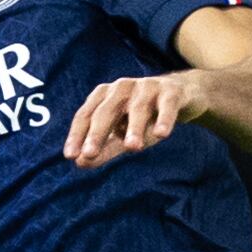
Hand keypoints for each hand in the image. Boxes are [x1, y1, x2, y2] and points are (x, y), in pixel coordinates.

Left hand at [62, 71, 201, 169]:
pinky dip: (164, 118)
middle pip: (107, 110)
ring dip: (134, 128)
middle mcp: (122, 88)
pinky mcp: (171, 92)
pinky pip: (167, 106)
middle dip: (98, 132)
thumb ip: (103, 148)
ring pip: (138, 108)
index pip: (86, 115)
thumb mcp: (122, 134)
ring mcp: (147, 88)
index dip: (77, 135)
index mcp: (104, 96)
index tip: (71, 156)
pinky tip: (161, 134)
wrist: (180, 94)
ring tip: (132, 148)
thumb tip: (79, 163)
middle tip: (89, 153)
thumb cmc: (143, 117)